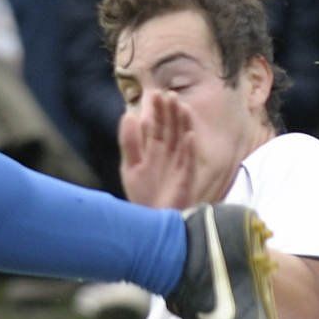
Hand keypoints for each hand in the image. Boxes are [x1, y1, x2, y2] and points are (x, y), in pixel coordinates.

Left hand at [120, 88, 211, 210]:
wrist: (150, 224)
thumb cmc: (141, 195)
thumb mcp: (130, 166)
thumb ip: (129, 142)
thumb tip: (128, 115)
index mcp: (154, 150)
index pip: (156, 126)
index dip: (156, 111)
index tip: (154, 94)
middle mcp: (168, 155)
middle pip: (171, 129)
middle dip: (170, 112)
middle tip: (169, 94)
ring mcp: (178, 166)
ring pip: (182, 140)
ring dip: (182, 124)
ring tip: (181, 106)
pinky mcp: (185, 180)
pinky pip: (189, 162)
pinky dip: (190, 150)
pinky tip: (189, 136)